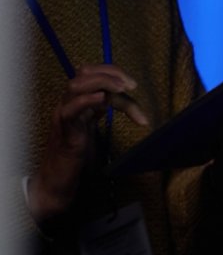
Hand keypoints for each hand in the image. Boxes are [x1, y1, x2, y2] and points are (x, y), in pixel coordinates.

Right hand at [30, 65, 149, 225]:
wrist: (57, 180)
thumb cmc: (74, 155)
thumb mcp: (93, 128)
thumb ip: (104, 111)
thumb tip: (124, 99)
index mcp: (77, 101)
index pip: (93, 74)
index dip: (114, 73)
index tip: (133, 85)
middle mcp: (69, 104)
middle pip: (85, 73)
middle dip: (110, 73)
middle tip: (130, 85)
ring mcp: (65, 116)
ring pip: (76, 86)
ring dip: (102, 83)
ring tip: (121, 90)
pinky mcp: (64, 132)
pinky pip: (69, 110)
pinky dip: (86, 101)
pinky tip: (101, 99)